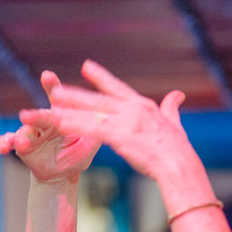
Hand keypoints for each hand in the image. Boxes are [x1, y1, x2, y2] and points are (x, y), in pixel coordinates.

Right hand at [0, 71, 101, 183]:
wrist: (61, 174)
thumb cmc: (77, 157)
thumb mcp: (88, 148)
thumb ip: (93, 138)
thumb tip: (101, 126)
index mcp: (63, 116)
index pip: (59, 99)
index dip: (53, 87)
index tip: (47, 75)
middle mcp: (46, 121)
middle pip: (40, 116)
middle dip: (34, 115)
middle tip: (25, 116)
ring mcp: (32, 132)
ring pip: (24, 131)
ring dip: (21, 136)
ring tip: (21, 143)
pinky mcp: (20, 144)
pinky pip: (9, 141)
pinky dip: (4, 143)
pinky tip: (3, 148)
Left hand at [45, 60, 196, 183]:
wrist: (179, 164)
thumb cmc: (178, 150)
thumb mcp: (175, 123)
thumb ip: (171, 108)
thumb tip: (177, 94)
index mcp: (144, 106)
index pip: (118, 88)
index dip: (101, 78)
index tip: (87, 67)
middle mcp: (133, 109)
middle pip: (99, 99)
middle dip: (77, 94)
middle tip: (58, 88)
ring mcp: (126, 122)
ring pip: (92, 113)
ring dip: (70, 108)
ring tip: (52, 104)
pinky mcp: (121, 136)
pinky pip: (92, 129)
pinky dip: (75, 124)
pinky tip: (61, 123)